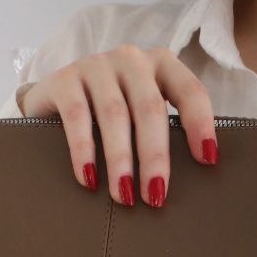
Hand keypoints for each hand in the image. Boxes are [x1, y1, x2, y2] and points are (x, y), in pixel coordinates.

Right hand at [20, 45, 218, 205]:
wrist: (50, 102)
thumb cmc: (104, 117)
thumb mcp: (137, 117)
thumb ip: (159, 133)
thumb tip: (180, 178)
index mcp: (160, 65)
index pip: (189, 91)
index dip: (200, 124)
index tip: (207, 161)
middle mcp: (131, 60)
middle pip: (150, 108)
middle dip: (154, 156)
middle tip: (155, 195)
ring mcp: (97, 66)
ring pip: (115, 115)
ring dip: (120, 160)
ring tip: (123, 196)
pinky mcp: (64, 79)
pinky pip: (77, 116)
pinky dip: (84, 151)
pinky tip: (89, 179)